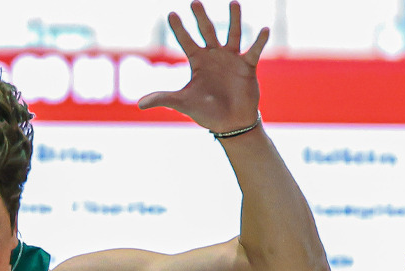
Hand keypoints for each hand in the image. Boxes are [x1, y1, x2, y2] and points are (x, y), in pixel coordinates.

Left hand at [140, 1, 267, 132]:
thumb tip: (139, 105)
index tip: (171, 13)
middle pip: (207, 31)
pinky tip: (264, 29)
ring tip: (233, 2)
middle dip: (201, 17)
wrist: (231, 124)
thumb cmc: (207, 113)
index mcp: (198, 62)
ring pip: (233, 34)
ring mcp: (231, 59)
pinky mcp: (247, 67)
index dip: (178, 29)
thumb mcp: (183, 103)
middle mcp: (214, 56)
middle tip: (194, 2)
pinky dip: (259, 41)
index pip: (186, 41)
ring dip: (234, 19)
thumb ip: (164, 99)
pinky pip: (254, 51)